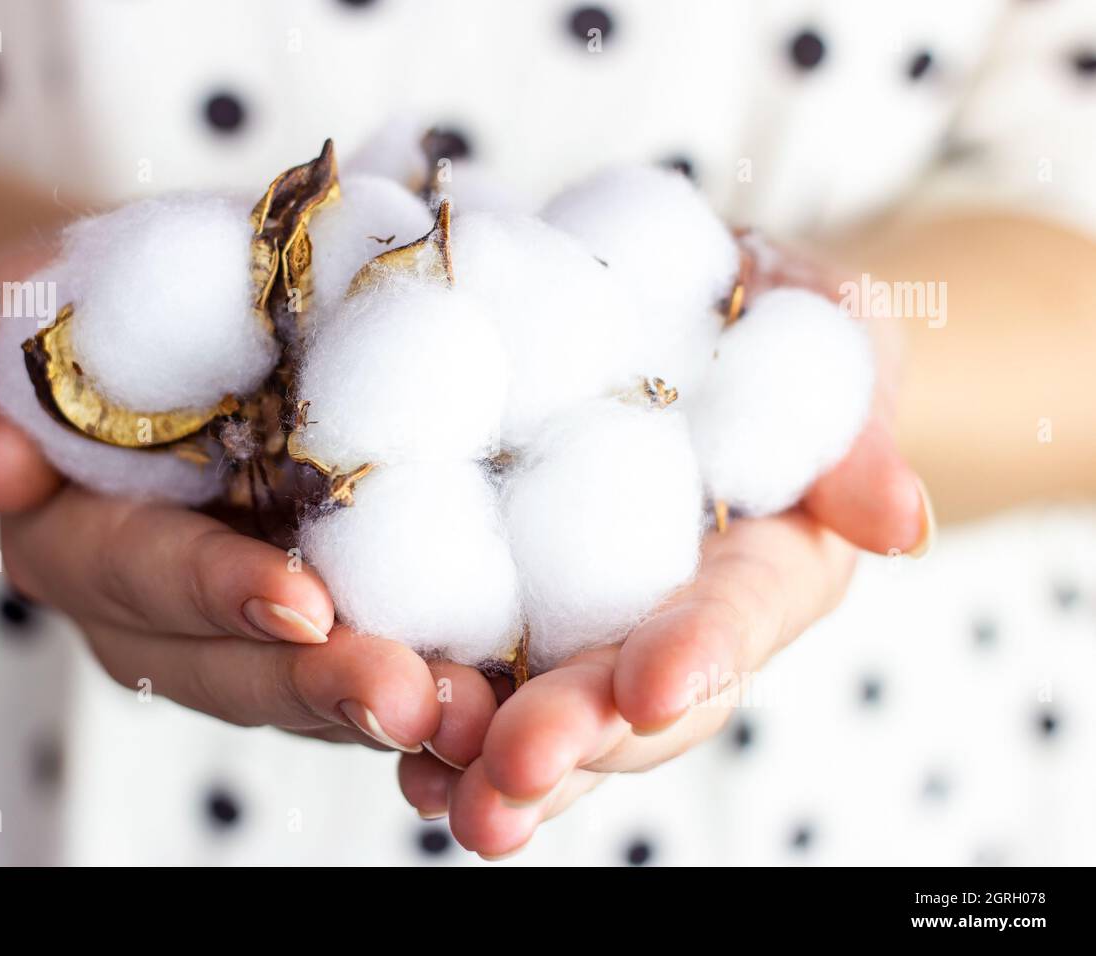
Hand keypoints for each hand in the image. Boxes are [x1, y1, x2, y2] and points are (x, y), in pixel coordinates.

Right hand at [0, 250, 442, 750]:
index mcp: (82, 538)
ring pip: (304, 694)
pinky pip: (364, 677)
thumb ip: (6, 365)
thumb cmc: (112, 301)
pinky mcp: (319, 631)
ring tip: (470, 714)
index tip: (301, 604)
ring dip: (386, 708)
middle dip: (317, 684)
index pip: (144, 573)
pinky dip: (427, 692)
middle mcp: (156, 614)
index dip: (217, 590)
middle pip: (229, 668)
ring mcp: (239, 635)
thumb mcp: (38, 297)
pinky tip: (492, 702)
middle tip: (411, 697)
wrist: (184, 318)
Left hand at [397, 247, 933, 856]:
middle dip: (575, 741)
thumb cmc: (771, 323)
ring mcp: (578, 626)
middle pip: (625, 704)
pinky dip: (424, 710)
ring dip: (483, 758)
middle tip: (511, 774)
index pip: (732, 625)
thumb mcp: (827, 339)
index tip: (652, 688)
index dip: (698, 658)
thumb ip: (854, 428)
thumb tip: (902, 525)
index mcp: (758, 572)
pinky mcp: (499, 606)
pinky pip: (462, 668)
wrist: (679, 319)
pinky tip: (384, 733)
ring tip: (432, 787)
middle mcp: (664, 622)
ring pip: (539, 714)